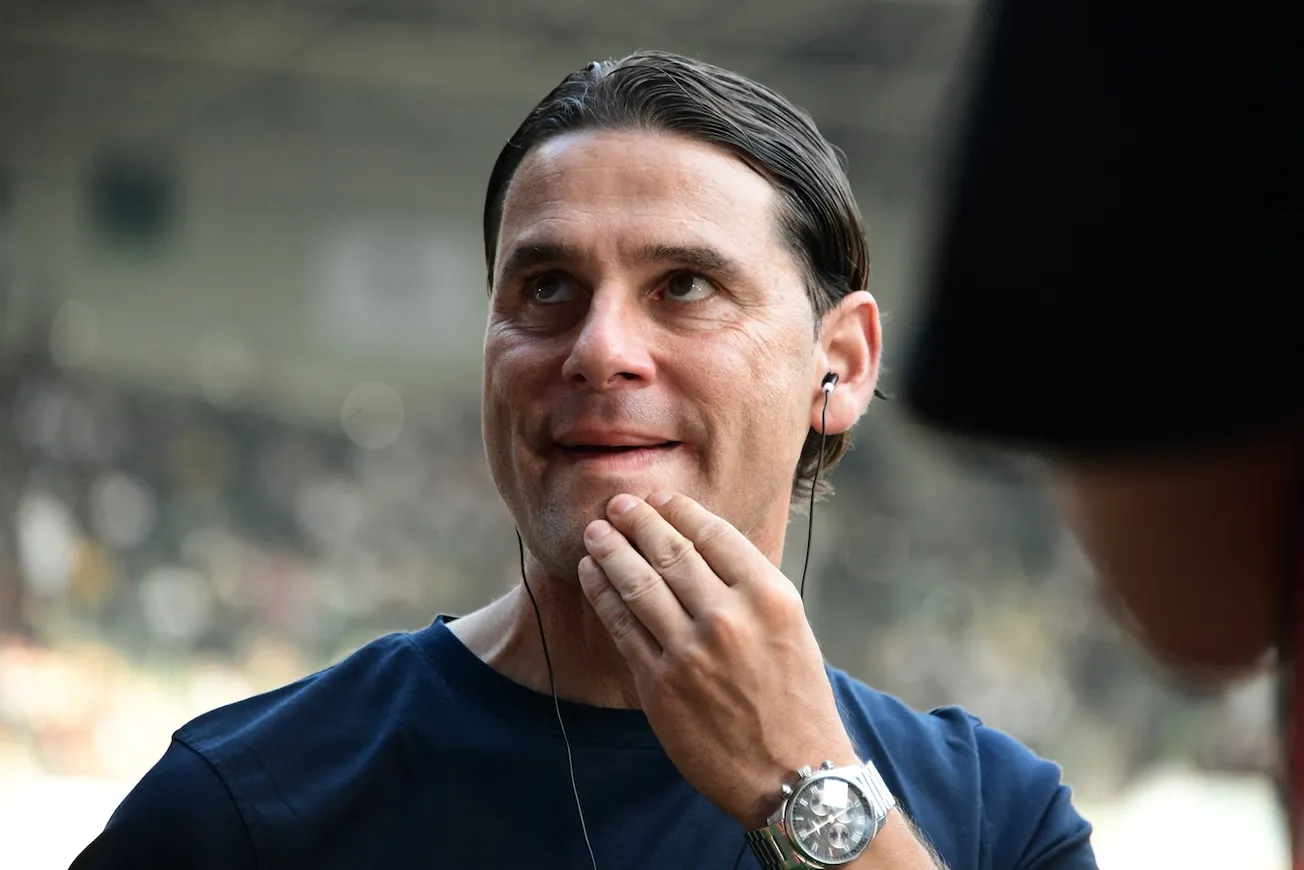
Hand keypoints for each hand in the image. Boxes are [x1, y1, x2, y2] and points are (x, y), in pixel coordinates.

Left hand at [578, 491, 858, 829]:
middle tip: (618, 502)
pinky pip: (622, 625)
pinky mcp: (659, 684)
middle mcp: (729, 617)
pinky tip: (591, 574)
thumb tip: (703, 550)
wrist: (793, 777)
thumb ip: (750, 590)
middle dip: (638, 521)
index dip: (679, 510)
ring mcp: (690, 652)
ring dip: (611, 550)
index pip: (714, 535)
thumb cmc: (797, 701)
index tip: (660, 498)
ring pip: (638, 583)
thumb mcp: (792, 631)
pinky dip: (602, 593)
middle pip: (670, 552)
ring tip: (596, 531)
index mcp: (769, 597)